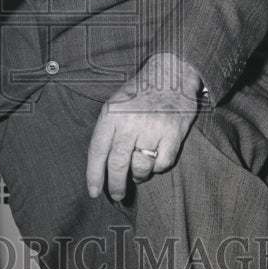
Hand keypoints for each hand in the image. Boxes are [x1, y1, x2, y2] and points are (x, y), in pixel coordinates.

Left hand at [86, 54, 202, 201]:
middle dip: (115, 185)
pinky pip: (162, 163)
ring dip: (138, 176)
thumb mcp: (115, 104)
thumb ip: (108, 130)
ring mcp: (152, 128)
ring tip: (138, 173)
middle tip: (117, 195)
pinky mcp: (173, 134)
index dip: (94, 175)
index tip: (94, 192)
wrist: (170, 73)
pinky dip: (158, 167)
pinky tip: (155, 160)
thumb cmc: (139, 92)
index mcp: (111, 114)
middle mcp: (129, 122)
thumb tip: (101, 165)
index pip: (97, 151)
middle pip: (117, 164)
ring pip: (140, 167)